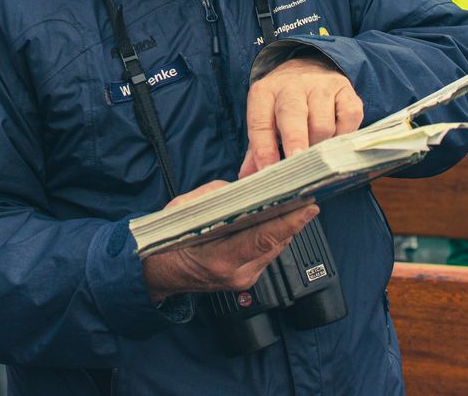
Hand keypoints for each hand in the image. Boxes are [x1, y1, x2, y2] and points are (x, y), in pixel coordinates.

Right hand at [140, 180, 319, 302]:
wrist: (158, 273)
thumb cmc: (167, 241)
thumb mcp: (183, 210)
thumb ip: (215, 196)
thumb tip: (242, 187)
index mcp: (220, 259)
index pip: (264, 238)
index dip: (290, 222)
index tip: (309, 207)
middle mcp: (237, 274)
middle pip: (275, 242)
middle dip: (290, 219)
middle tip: (304, 195)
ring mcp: (243, 280)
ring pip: (274, 248)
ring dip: (282, 227)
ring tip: (292, 204)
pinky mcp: (247, 279)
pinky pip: (267, 253)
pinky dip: (271, 235)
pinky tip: (274, 220)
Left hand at [239, 56, 362, 177]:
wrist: (310, 65)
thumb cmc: (283, 103)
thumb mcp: (265, 118)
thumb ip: (257, 148)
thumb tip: (248, 177)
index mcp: (265, 92)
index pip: (260, 122)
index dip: (263, 149)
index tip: (267, 172)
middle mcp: (292, 86)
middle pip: (292, 115)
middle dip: (295, 142)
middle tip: (297, 162)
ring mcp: (320, 86)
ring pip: (322, 123)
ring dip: (320, 145)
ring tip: (316, 154)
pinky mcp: (345, 90)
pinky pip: (349, 117)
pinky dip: (344, 135)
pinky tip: (336, 140)